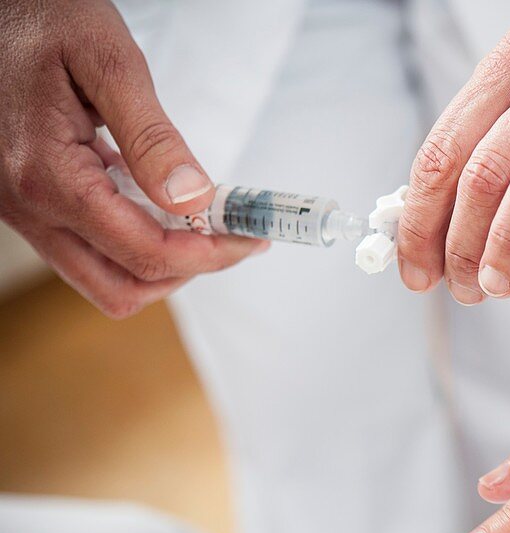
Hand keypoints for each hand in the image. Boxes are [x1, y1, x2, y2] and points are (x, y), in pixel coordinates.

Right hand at [0, 0, 266, 318]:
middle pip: (120, 289)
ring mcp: (22, 209)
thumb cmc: (46, 19)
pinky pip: (87, 248)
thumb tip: (192, 197)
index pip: (143, 252)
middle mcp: (26, 206)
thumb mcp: (109, 62)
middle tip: (231, 238)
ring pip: (102, 278)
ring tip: (204, 223)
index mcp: (47, 176)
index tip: (249, 237)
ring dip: (161, 263)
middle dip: (185, 272)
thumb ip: (151, 136)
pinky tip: (165, 205)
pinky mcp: (29, 202)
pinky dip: (134, 241)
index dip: (207, 255)